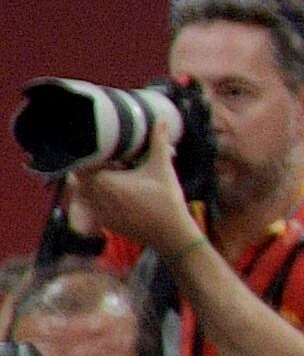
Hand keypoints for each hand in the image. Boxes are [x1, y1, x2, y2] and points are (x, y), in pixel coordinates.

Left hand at [60, 150, 201, 262]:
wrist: (170, 234)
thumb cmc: (166, 200)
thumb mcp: (162, 168)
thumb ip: (158, 142)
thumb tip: (162, 121)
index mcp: (104, 181)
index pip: (82, 164)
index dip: (90, 156)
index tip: (103, 152)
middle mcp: (95, 197)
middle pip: (81, 178)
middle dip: (93, 170)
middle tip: (112, 164)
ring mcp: (98, 212)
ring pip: (86, 193)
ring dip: (95, 185)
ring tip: (116, 180)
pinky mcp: (105, 222)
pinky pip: (94, 206)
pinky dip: (101, 199)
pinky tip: (121, 197)